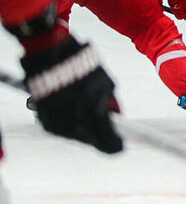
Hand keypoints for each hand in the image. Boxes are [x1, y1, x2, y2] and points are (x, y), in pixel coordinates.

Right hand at [21, 36, 122, 153]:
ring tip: (91, 120)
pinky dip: (71, 126)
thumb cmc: (81, 66)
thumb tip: (119, 116)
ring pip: (77, 137)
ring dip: (87, 132)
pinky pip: (62, 130)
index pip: (107, 138)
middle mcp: (75, 120)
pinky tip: (76, 116)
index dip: (115, 145)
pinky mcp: (46, 120)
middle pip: (92, 140)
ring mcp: (58, 122)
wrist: (51, 56)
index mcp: (93, 110)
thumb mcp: (105, 82)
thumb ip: (112, 102)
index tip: (121, 146)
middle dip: (101, 139)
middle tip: (108, 135)